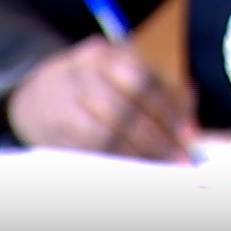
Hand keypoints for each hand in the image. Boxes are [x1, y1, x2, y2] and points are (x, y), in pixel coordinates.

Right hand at [7, 36, 197, 161]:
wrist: (38, 91)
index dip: (169, 110)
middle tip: (179, 158)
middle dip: (155, 140)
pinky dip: (111, 167)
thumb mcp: (123, 72)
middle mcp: (75, 78)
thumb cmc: (97, 83)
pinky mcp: (47, 136)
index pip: (142, 82)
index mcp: (101, 56)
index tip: (188, 133)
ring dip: (135, 157)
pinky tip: (131, 173)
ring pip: (100, 138)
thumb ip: (160, 93)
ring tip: (158, 169)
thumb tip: (191, 128)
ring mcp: (56, 108)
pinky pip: (84, 156)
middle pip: (122, 112)